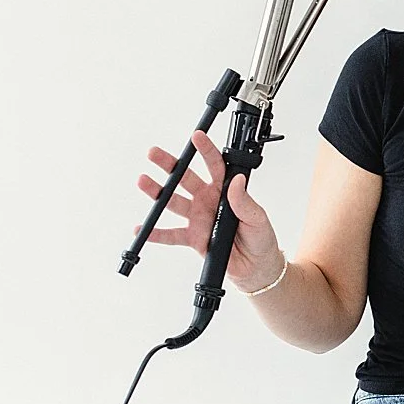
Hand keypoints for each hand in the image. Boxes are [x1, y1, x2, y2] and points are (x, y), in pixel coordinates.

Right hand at [134, 129, 284, 289]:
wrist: (255, 267)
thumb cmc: (261, 239)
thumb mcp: (258, 218)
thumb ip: (244, 201)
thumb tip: (237, 181)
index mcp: (225, 190)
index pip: (214, 165)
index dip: (205, 150)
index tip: (196, 136)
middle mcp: (208, 200)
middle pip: (185, 178)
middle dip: (170, 165)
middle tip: (154, 153)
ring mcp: (198, 218)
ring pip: (174, 202)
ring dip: (158, 192)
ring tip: (144, 181)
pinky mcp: (192, 238)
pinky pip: (171, 235)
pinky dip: (156, 233)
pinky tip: (142, 229)